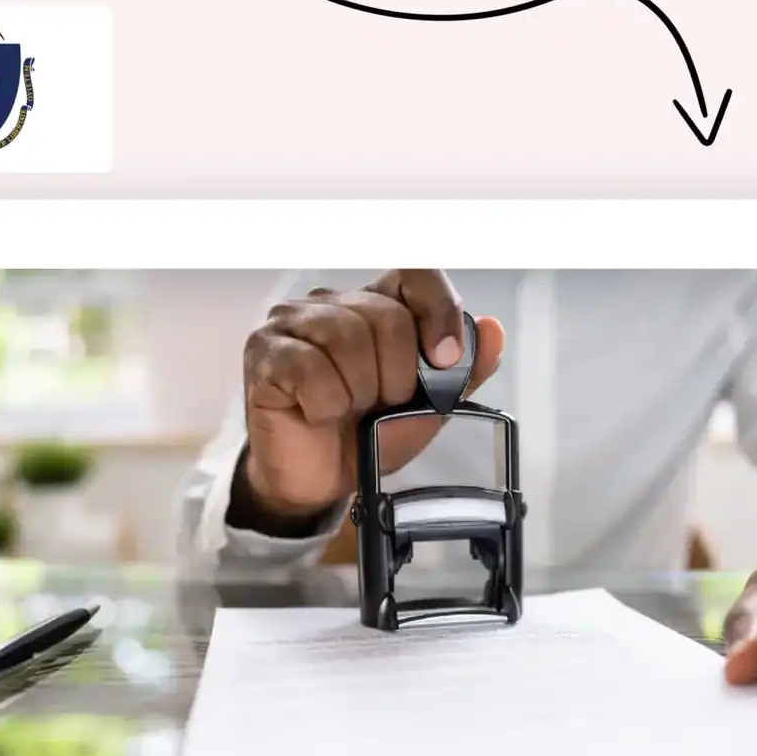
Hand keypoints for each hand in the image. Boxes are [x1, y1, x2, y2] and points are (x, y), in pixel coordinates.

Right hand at [235, 270, 505, 526]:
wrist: (324, 482)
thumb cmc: (370, 436)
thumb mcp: (430, 408)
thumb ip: (464, 371)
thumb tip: (492, 329)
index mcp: (378, 304)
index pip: (416, 273)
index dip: (438, 310)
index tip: (444, 358)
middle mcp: (333, 302)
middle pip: (386, 316)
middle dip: (396, 375)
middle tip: (381, 403)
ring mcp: (293, 322)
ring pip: (346, 336)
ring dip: (360, 390)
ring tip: (351, 409)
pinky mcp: (264, 351)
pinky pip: (309, 368)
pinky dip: (325, 403)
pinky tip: (319, 414)